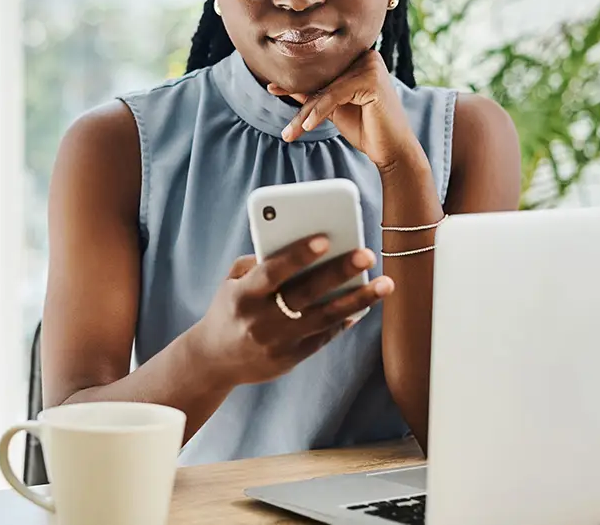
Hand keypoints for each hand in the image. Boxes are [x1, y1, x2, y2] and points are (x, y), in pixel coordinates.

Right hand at [187, 234, 393, 387]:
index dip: (297, 255)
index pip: (273, 272)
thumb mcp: (232, 282)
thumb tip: (302, 248)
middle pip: (305, 294)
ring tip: (385, 284)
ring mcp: (277, 342)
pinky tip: (364, 305)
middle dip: (338, 272)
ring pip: (324, 318)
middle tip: (367, 253)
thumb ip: (259, 263)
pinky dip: (344, 320)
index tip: (324, 238)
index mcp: (243, 296)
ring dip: (357, 300)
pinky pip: (323, 337)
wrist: (214, 359)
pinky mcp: (290, 359)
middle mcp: (260, 320)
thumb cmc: (229, 308)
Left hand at [268, 50, 422, 172]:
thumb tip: (281, 85)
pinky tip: (306, 127)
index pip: (321, 70)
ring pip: (325, 89)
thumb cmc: (366, 127)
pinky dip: (318, 112)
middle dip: (298, 98)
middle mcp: (366, 56)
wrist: (391, 149)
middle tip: (277, 108)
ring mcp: (371, 65)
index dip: (296, 81)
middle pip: (322, 79)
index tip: (272, 88)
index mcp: (358, 58)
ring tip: (289, 132)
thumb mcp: (332, 107)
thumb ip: (312, 94)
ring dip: (305, 113)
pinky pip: (334, 95)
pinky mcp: (372, 79)